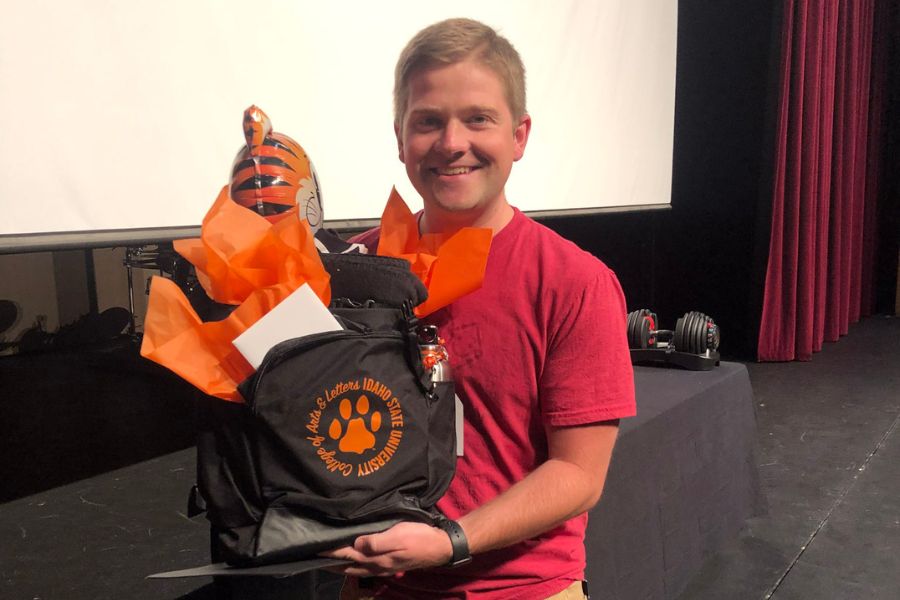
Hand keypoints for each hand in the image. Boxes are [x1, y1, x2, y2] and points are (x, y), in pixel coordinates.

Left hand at [320, 521, 452, 576]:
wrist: (440, 546)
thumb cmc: (419, 537)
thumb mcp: (398, 535)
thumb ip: (376, 542)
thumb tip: (356, 545)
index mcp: (376, 559)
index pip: (348, 556)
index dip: (332, 552)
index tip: (316, 548)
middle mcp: (376, 566)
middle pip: (348, 567)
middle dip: (332, 564)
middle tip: (316, 559)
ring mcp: (383, 567)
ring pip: (356, 569)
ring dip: (341, 566)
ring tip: (330, 561)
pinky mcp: (389, 564)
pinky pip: (364, 567)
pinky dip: (353, 565)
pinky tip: (354, 560)